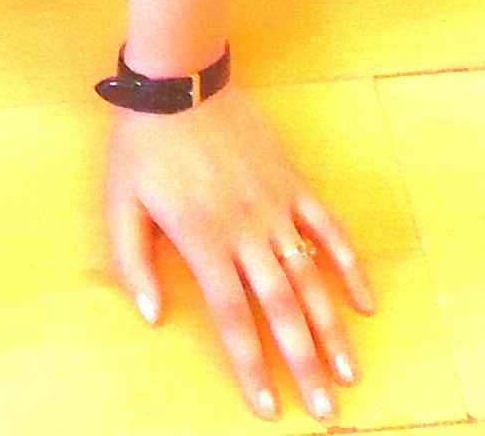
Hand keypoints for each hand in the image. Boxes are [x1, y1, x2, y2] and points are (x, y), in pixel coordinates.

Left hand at [103, 81, 377, 420]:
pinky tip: (364, 298)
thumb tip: (153, 316)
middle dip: (303, 362)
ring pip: (310, 276)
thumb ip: (133, 263)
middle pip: (281, 307)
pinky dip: (348, 263)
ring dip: (331, 326)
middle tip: (325, 407)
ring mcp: (275, 205)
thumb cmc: (145, 144)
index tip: (267, 406)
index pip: (234, 318)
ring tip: (349, 370)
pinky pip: (328, 227)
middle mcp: (246, 230)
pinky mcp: (291, 181)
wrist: (182, 81)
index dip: (252, 365)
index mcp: (204, 241)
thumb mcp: (120, 204)